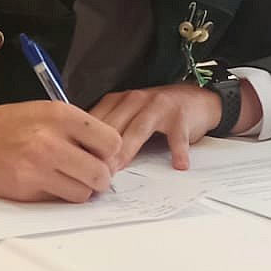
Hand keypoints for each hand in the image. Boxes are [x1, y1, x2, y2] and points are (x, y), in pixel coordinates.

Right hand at [0, 100, 123, 202]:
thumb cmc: (9, 126)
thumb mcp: (46, 112)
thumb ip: (78, 129)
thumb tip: (111, 154)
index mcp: (61, 114)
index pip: (111, 142)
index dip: (110, 153)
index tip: (101, 155)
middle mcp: (51, 139)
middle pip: (101, 172)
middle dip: (100, 177)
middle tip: (90, 174)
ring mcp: (38, 165)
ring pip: (84, 192)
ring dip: (81, 189)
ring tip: (67, 179)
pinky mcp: (27, 187)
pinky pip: (60, 199)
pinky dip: (60, 195)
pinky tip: (48, 182)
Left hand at [91, 84, 223, 169]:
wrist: (197, 98)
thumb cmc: (159, 111)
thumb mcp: (129, 113)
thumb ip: (109, 127)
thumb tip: (81, 152)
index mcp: (120, 100)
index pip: (96, 120)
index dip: (84, 141)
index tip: (74, 162)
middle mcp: (137, 100)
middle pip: (113, 126)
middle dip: (100, 150)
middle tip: (89, 172)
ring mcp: (159, 107)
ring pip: (138, 129)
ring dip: (126, 151)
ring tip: (115, 170)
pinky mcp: (181, 117)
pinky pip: (177, 136)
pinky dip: (178, 151)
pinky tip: (178, 165)